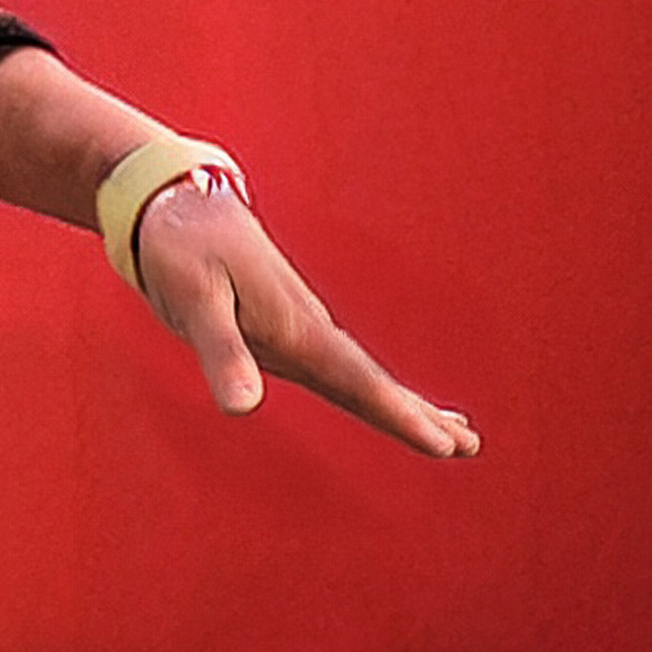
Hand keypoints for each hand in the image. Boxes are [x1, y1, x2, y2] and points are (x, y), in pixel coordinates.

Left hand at [128, 169, 480, 458]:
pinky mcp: (285, 328)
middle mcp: (307, 331)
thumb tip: (242, 410)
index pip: (360, 382)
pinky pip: (336, 368)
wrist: (182, 204)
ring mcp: (300, 329)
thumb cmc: (184, 249)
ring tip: (450, 432)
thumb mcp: (196, 301)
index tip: (446, 443)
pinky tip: (379, 398)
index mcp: (296, 329)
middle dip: (417, 417)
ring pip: (360, 378)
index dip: (400, 415)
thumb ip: (222, 353)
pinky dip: (367, 389)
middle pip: (371, 384)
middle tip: (469, 447)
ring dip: (402, 406)